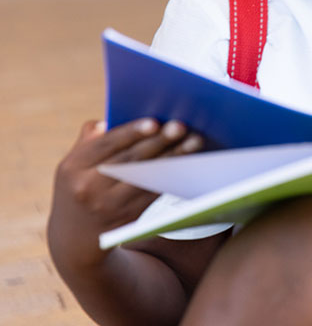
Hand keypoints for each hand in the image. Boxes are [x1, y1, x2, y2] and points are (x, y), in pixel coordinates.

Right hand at [48, 119, 202, 274]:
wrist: (73, 236)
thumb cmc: (78, 187)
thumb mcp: (71, 166)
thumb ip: (88, 142)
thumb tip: (105, 122)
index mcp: (73, 167)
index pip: (105, 145)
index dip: (131, 133)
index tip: (154, 122)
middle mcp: (88, 188)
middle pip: (130, 161)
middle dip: (158, 142)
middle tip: (181, 127)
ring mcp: (108, 205)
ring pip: (146, 178)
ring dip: (173, 158)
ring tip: (194, 141)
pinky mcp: (127, 217)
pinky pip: (153, 193)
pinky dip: (171, 176)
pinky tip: (188, 163)